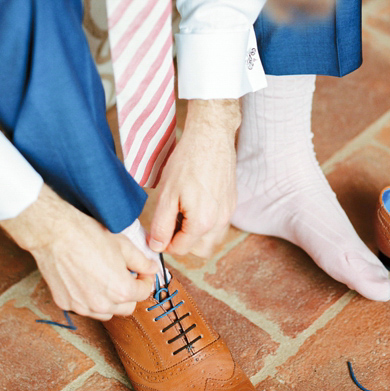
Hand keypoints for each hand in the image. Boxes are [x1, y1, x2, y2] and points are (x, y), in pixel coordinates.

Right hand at [0, 186, 157, 319]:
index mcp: (121, 291)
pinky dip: (89, 300)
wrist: (55, 234)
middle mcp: (102, 304)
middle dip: (130, 293)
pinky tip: (87, 282)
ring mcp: (81, 306)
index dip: (146, 281)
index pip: (144, 294)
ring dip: (110, 301)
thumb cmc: (89, 237)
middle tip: (125, 276)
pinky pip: (84, 308)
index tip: (142, 272)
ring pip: (105, 312)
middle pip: (127, 308)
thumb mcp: (124, 246)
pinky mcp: (65, 303)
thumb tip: (152, 269)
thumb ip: (142, 262)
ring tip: (106, 280)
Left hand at [148, 98, 239, 257]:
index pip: (180, 249)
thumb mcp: (166, 195)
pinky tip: (196, 203)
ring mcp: (229, 213)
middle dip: (183, 243)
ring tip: (183, 214)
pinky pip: (219, 225)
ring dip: (197, 236)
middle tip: (170, 223)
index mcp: (203, 222)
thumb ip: (161, 225)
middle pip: (199, 251)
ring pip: (212, 240)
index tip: (157, 227)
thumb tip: (157, 245)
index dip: (164, 242)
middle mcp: (220, 222)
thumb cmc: (187, 163)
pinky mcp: (232, 204)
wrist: (211, 139)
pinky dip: (206, 223)